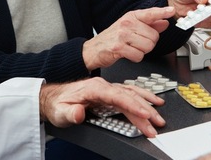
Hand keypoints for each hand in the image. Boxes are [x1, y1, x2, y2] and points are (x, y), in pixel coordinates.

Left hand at [38, 77, 165, 137]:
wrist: (52, 98)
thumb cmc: (57, 104)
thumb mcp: (60, 112)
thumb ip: (71, 113)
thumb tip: (80, 113)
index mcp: (94, 88)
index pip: (118, 96)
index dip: (133, 105)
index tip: (145, 114)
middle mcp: (103, 86)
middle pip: (129, 97)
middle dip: (145, 110)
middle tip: (157, 123)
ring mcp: (107, 89)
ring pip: (132, 95)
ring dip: (147, 105)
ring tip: (159, 116)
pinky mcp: (109, 93)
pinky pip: (129, 94)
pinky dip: (142, 98)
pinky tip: (151, 103)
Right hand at [82, 6, 174, 69]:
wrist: (92, 50)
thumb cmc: (112, 38)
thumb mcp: (130, 28)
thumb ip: (149, 25)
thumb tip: (164, 22)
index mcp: (130, 17)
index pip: (150, 13)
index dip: (162, 12)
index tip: (172, 10)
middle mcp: (126, 24)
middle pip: (154, 36)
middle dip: (149, 43)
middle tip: (137, 43)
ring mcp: (122, 35)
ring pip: (148, 47)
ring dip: (142, 51)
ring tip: (131, 48)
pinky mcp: (118, 47)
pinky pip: (139, 56)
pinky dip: (135, 58)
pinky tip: (127, 54)